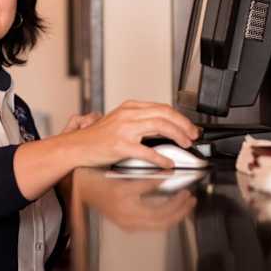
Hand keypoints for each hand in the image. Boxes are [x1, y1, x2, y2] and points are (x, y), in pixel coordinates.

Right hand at [65, 100, 199, 167]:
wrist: (76, 147)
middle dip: (184, 125)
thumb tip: (164, 127)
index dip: (180, 117)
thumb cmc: (97, 138)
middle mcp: (128, 114)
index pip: (162, 107)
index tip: (189, 127)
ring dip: (177, 135)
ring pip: (160, 126)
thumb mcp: (120, 121)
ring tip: (185, 144)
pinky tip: (167, 162)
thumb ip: (140, 121)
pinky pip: (147, 150)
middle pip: (165, 114)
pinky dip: (161, 157)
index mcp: (130, 107)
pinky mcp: (121, 145)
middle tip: (193, 136)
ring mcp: (124, 129)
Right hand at [75, 169, 196, 231]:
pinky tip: (170, 210)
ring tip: (185, 204)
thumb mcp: (123, 177)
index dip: (175, 200)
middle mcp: (128, 219)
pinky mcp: (127, 224)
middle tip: (190, 200)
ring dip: (174, 215)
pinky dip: (164, 218)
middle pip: (162, 221)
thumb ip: (145, 180)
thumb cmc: (97, 180)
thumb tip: (166, 177)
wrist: (80, 189)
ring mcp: (127, 223)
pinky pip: (150, 225)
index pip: (159, 207)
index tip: (185, 190)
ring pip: (158, 225)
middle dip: (180, 211)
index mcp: (127, 206)